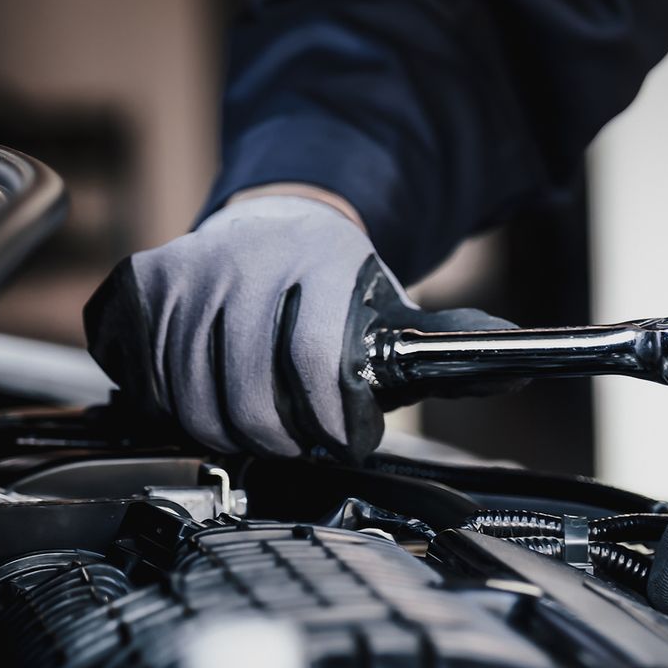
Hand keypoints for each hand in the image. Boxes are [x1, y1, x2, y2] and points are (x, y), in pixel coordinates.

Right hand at [84, 193, 517, 461]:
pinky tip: (205, 396)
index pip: (316, 364)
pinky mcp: (142, 285)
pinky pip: (142, 376)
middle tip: (297, 445)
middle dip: (278, 442)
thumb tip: (524, 369)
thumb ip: (454, 347)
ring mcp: (187, 270)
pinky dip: (170, 404)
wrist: (280, 222)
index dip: (328, 424)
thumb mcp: (398, 312)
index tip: (340, 443)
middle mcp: (246, 259)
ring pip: (187, 398)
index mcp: (320, 261)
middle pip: (245, 397)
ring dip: (223, 431)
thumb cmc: (341, 288)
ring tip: (257, 426)